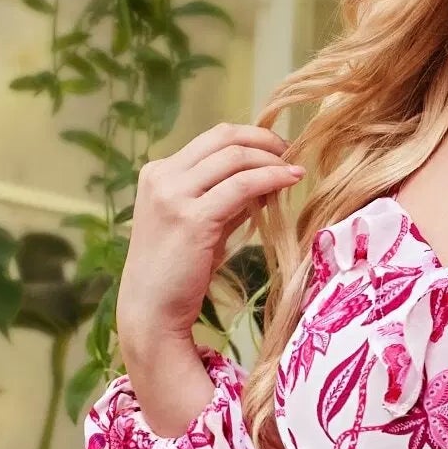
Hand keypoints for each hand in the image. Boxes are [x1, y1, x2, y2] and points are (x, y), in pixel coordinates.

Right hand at [117, 123, 303, 351]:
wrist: (151, 310)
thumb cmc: (179, 272)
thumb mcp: (202, 224)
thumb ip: (227, 199)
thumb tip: (266, 179)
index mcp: (158, 173)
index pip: (211, 139)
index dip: (249, 138)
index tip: (277, 149)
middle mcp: (162, 177)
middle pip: (223, 138)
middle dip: (263, 139)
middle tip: (291, 151)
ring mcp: (173, 196)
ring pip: (234, 157)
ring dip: (271, 159)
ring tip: (295, 170)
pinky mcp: (193, 218)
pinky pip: (242, 186)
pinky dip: (271, 178)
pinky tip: (290, 181)